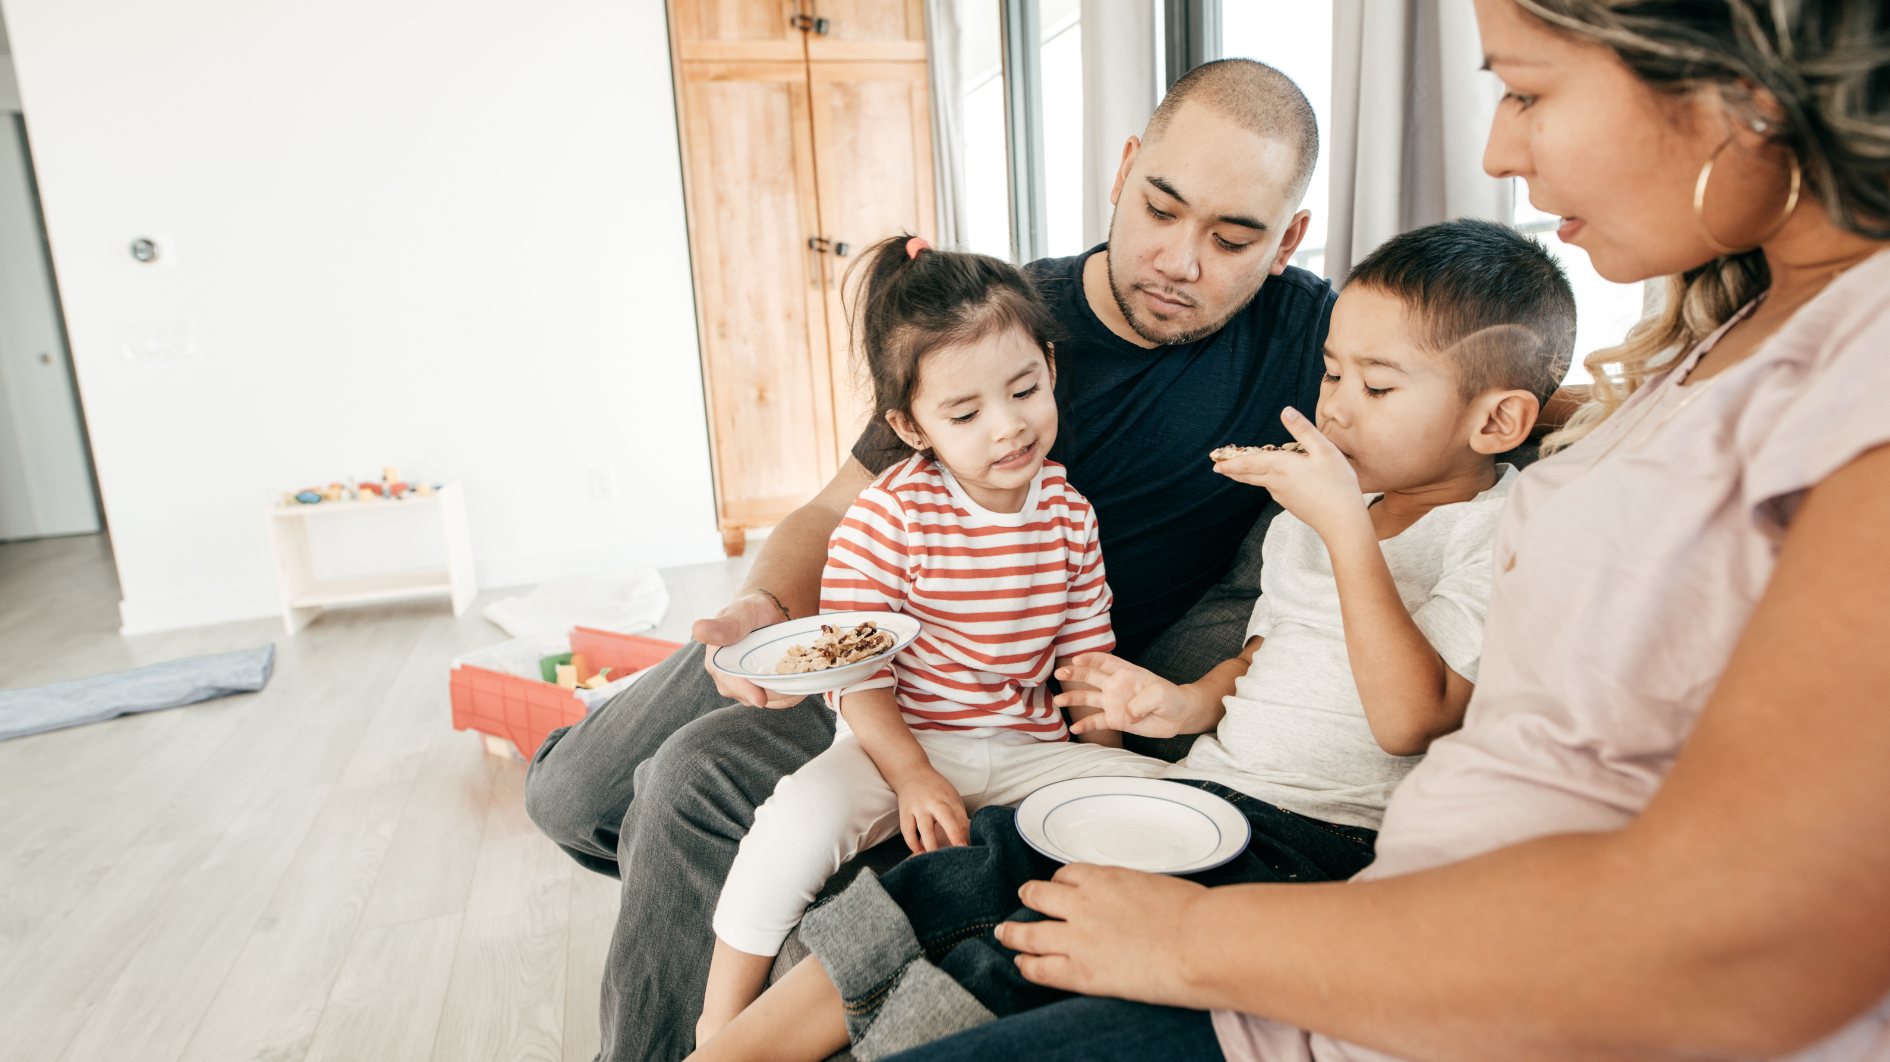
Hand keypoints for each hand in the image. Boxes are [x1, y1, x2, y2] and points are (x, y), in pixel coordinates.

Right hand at [694, 593, 805, 708]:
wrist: (770, 613)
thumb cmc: (753, 610)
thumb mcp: (742, 613)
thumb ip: (725, 625)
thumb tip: (698, 629)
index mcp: (717, 662)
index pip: (730, 683)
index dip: (745, 691)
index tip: (760, 699)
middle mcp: (729, 679)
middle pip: (752, 696)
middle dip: (773, 692)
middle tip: (797, 676)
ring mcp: (747, 687)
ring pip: (769, 700)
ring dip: (787, 691)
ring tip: (803, 673)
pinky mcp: (764, 690)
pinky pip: (780, 699)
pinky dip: (793, 692)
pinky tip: (803, 678)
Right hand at [890, 766, 968, 851]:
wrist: (912, 773)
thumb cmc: (937, 789)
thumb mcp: (951, 797)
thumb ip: (959, 816)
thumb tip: (969, 839)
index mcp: (949, 798)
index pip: (961, 816)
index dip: (966, 832)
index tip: (970, 848)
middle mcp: (934, 801)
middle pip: (945, 818)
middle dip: (954, 835)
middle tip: (960, 852)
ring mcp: (919, 807)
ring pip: (924, 827)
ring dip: (930, 844)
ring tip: (935, 859)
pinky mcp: (905, 812)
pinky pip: (907, 830)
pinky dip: (912, 843)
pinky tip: (919, 852)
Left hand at [995, 863, 1210, 1006]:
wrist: (1199, 942)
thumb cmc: (1194, 915)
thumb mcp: (1160, 886)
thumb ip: (1139, 892)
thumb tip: (1144, 902)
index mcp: (1105, 877)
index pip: (1067, 874)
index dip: (1059, 882)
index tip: (1058, 887)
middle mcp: (1083, 902)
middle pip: (1039, 895)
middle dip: (1028, 897)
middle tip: (1022, 899)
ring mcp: (1078, 936)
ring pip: (1029, 931)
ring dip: (1014, 932)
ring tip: (1005, 933)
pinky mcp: (1081, 971)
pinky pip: (1040, 968)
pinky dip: (1026, 965)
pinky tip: (1022, 965)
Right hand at [1055, 653, 1192, 738]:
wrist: (1179, 716)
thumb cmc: (1170, 697)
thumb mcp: (1160, 694)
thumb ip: (1141, 701)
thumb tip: (1126, 715)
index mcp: (1126, 672)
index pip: (1104, 662)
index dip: (1090, 659)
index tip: (1077, 660)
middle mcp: (1116, 686)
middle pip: (1090, 677)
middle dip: (1074, 674)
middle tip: (1060, 674)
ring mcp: (1113, 703)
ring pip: (1088, 698)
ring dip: (1073, 698)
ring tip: (1059, 701)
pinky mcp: (1115, 720)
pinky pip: (1097, 722)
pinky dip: (1085, 725)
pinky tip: (1074, 728)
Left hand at [1213, 407, 1369, 540]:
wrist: (1342, 522)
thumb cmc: (1336, 484)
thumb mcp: (1324, 450)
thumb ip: (1303, 430)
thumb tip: (1285, 411)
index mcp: (1281, 466)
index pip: (1248, 462)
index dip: (1231, 462)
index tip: (1216, 462)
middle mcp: (1276, 483)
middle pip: (1249, 475)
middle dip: (1233, 470)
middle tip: (1219, 468)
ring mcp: (1282, 496)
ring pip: (1261, 482)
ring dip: (1249, 475)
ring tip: (1241, 469)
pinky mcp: (1291, 504)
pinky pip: (1274, 489)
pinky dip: (1266, 482)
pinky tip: (1273, 479)